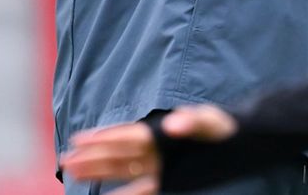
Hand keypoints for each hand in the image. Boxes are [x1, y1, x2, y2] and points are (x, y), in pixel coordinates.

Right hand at [61, 105, 238, 194]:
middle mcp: (155, 150)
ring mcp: (159, 167)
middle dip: (92, 156)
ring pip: (121, 170)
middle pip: (117, 154)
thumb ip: (193, 120)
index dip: (104, 137)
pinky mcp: (168, 182)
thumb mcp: (211, 122)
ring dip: (98, 172)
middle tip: (66, 158)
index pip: (127, 136)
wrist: (242, 143)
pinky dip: (124, 193)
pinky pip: (140, 189)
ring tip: (72, 170)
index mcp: (161, 133)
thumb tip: (172, 123)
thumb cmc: (225, 128)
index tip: (80, 138)